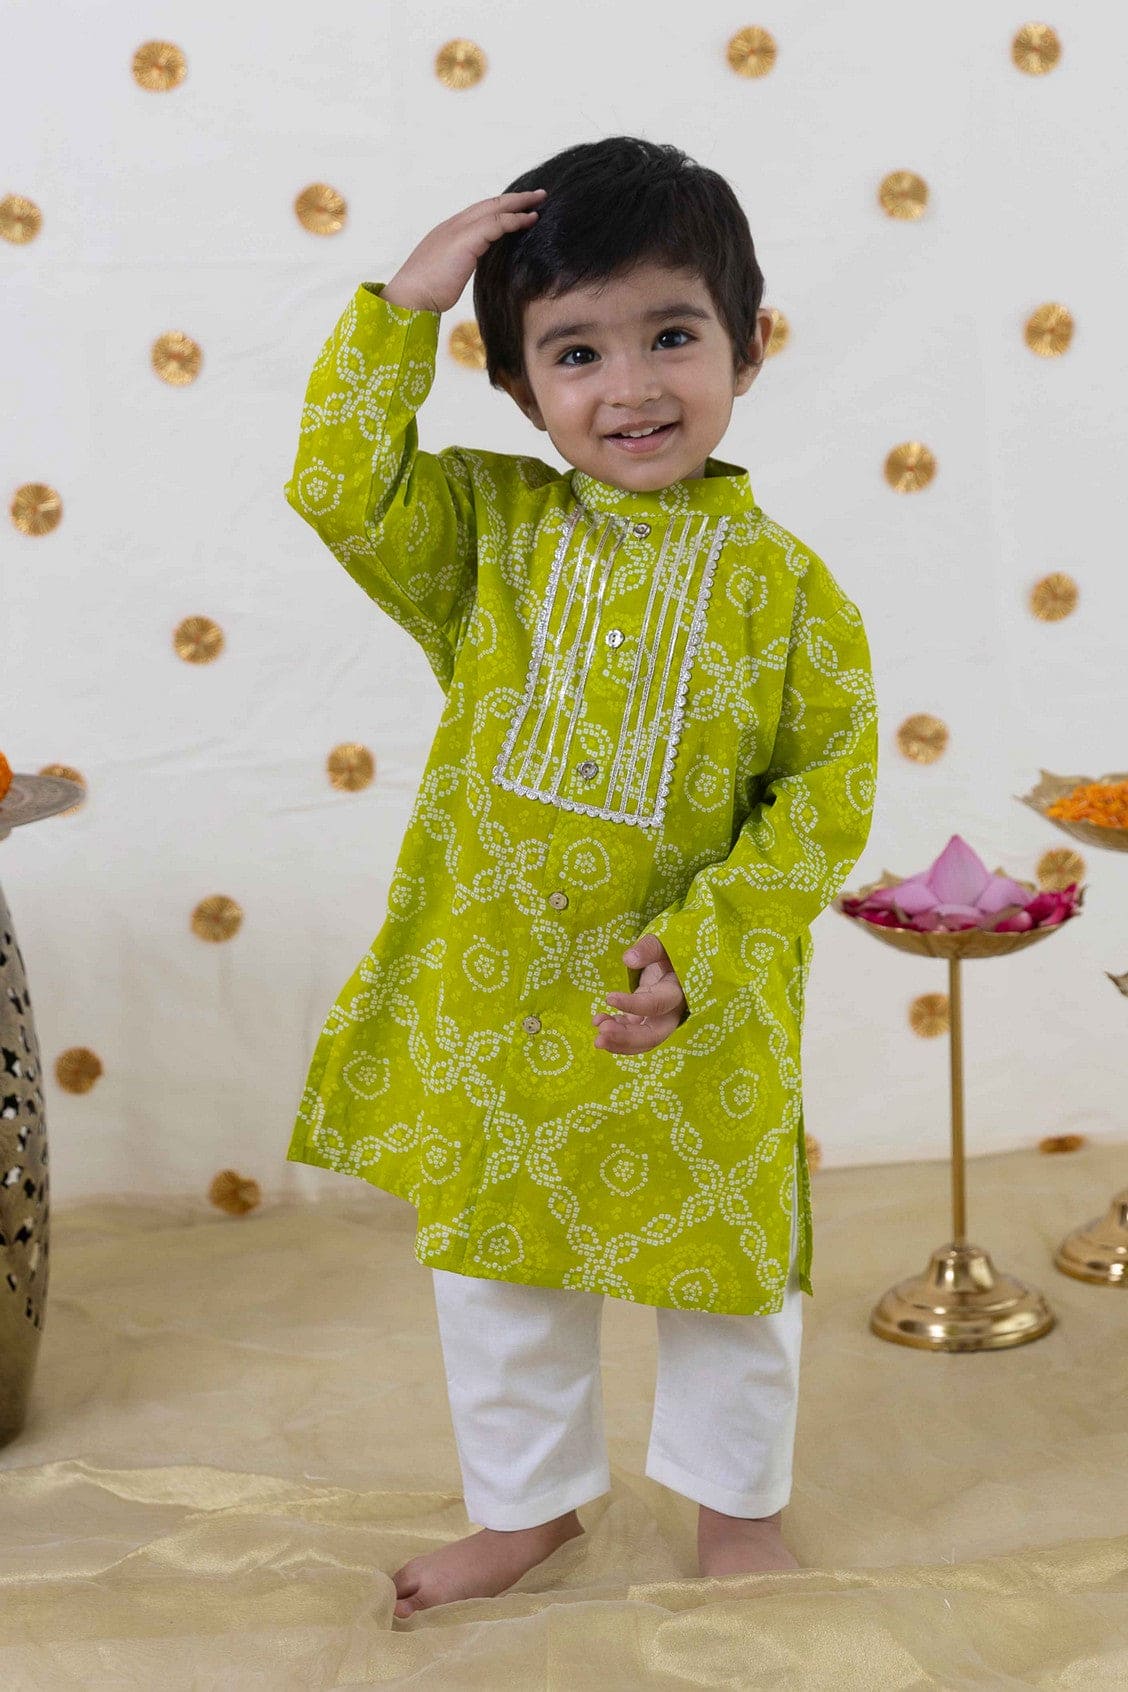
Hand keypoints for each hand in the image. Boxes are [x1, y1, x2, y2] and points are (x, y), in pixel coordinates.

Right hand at [380, 189, 547, 315]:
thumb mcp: (447, 276)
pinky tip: (529, 220)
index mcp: (447, 233)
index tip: (517, 209)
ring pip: (495, 207)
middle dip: (514, 198)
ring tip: (539, 200)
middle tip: (536, 195)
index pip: (478, 214)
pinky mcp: (466, 239)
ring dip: (519, 203)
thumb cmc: (425, 295)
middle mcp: (453, 225)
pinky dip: (515, 219)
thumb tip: (470, 274)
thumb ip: (461, 267)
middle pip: (489, 204)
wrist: (409, 298)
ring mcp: (458, 229)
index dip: (498, 209)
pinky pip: (496, 223)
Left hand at [592, 934, 688, 1054]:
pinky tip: (600, 1023)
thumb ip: (648, 948)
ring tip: (597, 1037)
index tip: (609, 998)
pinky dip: (616, 1034)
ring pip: (641, 1041)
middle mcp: (670, 1012)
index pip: (656, 1005)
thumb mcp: (661, 944)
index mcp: (676, 992)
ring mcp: (658, 1021)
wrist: (672, 963)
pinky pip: (633, 1036)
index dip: (633, 1005)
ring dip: (618, 1042)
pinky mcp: (645, 1021)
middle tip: (600, 1036)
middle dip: (626, 1039)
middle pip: (652, 1035)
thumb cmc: (667, 952)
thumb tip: (629, 959)